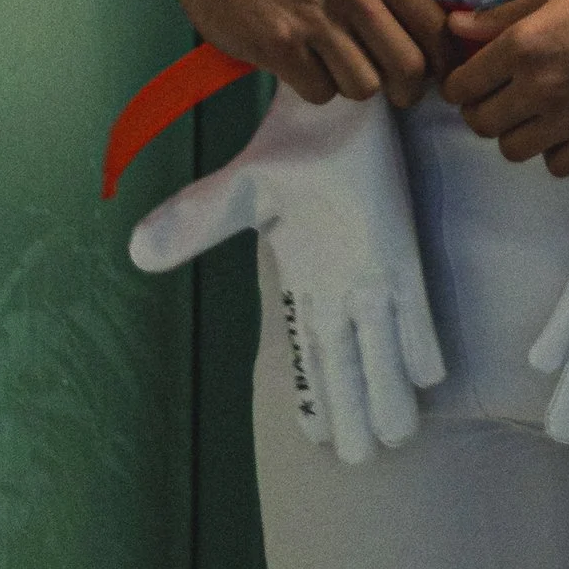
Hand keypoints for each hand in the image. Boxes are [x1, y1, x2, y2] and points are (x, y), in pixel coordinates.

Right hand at [128, 87, 444, 463]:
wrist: (338, 107)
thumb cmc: (297, 147)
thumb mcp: (239, 193)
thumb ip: (196, 224)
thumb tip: (138, 252)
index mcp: (306, 279)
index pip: (306, 350)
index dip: (313, 393)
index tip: (316, 439)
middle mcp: (341, 284)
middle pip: (345, 363)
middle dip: (354, 410)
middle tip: (363, 461)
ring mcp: (373, 269)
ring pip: (381, 346)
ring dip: (388, 389)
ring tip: (399, 438)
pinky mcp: (402, 247)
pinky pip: (414, 303)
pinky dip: (419, 336)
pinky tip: (431, 374)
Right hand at [168, 0, 450, 109]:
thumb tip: (438, 44)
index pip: (435, 26)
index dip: (444, 62)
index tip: (437, 77)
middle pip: (409, 67)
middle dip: (406, 90)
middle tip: (395, 91)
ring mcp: (314, 19)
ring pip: (364, 87)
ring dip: (352, 85)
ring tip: (334, 62)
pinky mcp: (279, 45)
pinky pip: (320, 93)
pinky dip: (315, 86)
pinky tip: (301, 62)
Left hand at [440, 0, 568, 173]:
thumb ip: (503, 16)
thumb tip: (455, 27)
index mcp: (524, 46)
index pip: (461, 88)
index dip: (461, 85)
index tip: (473, 80)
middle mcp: (540, 88)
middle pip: (481, 124)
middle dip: (483, 109)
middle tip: (503, 95)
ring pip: (513, 150)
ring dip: (517, 132)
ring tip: (536, 113)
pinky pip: (557, 165)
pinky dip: (555, 151)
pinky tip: (568, 127)